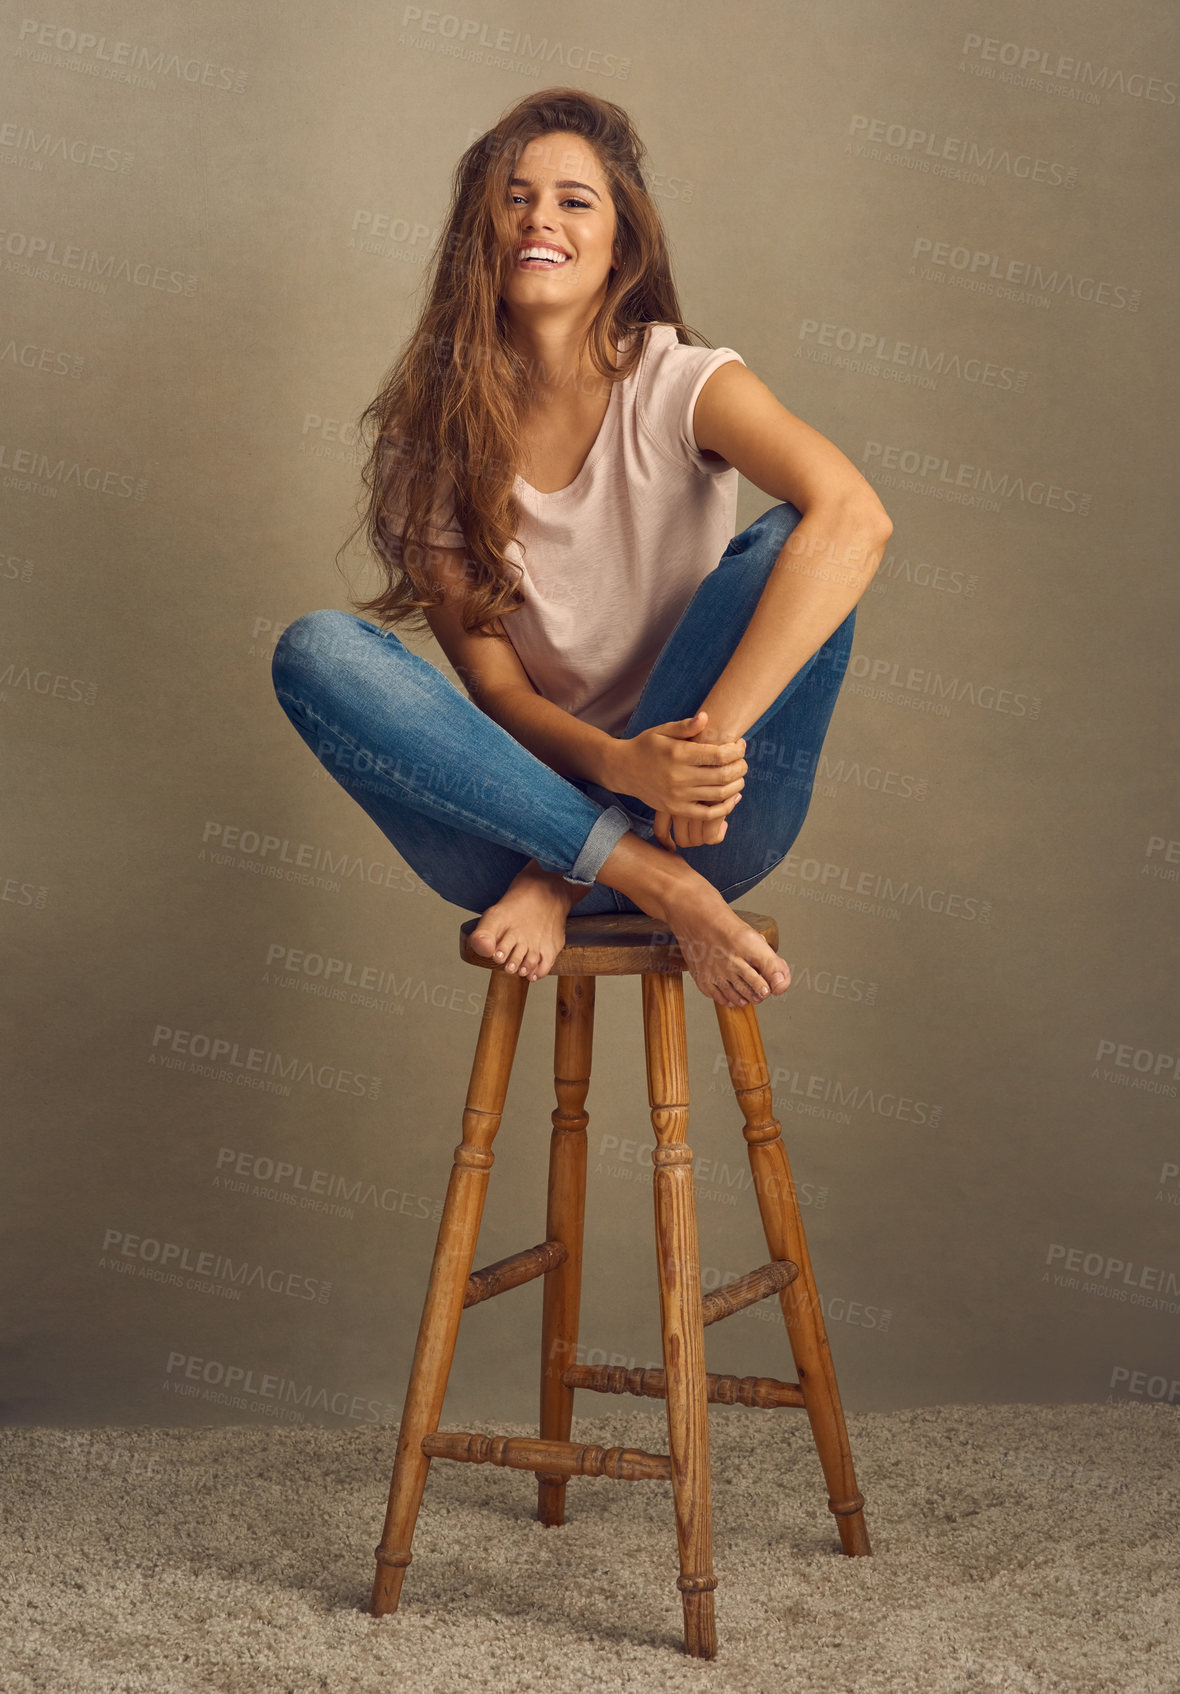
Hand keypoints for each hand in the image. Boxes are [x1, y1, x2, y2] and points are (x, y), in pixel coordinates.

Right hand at [613, 709, 746, 843]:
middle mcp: (679, 777)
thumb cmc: (646, 746)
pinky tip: (732, 798)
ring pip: (719, 795)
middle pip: (724, 775)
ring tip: (740, 776)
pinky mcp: (675, 809)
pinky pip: (707, 815)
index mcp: (678, 754)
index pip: (719, 754)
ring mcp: (677, 796)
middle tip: (744, 761)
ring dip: (737, 785)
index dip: (736, 750)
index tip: (740, 745)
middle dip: (741, 767)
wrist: (622, 769)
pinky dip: (725, 808)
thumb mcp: (663, 730)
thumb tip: (706, 717)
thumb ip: (686, 726)